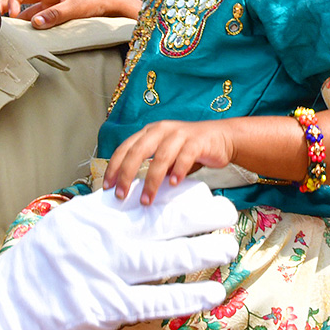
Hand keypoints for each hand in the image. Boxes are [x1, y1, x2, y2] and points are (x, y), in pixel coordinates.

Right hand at [0, 0, 140, 28]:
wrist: (113, 6)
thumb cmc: (96, 1)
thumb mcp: (76, 8)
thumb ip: (55, 15)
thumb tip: (35, 23)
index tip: (14, 15)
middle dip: (8, 5)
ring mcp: (52, 3)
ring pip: (29, 9)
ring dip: (20, 18)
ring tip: (10, 31)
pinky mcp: (57, 13)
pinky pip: (39, 17)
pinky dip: (31, 24)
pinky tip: (27, 34)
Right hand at [0, 180, 237, 329]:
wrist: (3, 311)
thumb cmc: (33, 272)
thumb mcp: (62, 230)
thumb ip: (98, 218)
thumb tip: (131, 205)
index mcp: (90, 216)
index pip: (142, 196)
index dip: (178, 193)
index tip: (202, 190)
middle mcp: (100, 238)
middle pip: (160, 219)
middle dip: (200, 214)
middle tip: (229, 211)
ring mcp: (103, 272)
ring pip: (164, 257)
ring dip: (202, 251)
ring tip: (229, 246)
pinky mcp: (105, 307)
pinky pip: (155, 300)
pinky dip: (188, 297)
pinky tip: (214, 293)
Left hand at [104, 120, 236, 203]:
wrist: (221, 137)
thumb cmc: (190, 148)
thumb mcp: (166, 153)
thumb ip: (151, 164)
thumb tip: (132, 187)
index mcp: (150, 132)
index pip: (125, 147)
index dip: (114, 166)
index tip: (108, 186)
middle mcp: (162, 130)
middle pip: (138, 151)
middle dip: (127, 174)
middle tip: (121, 195)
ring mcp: (180, 134)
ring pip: (160, 157)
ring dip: (151, 180)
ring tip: (146, 199)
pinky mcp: (197, 141)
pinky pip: (185, 156)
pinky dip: (178, 170)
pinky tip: (174, 183)